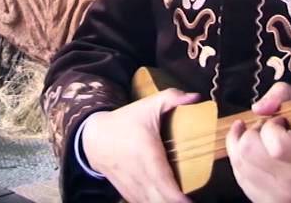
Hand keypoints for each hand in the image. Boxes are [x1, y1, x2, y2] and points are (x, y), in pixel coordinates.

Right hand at [82, 87, 200, 202]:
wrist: (94, 137)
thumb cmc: (125, 121)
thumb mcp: (148, 105)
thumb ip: (172, 98)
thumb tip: (196, 97)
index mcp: (147, 153)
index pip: (163, 181)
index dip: (177, 197)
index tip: (190, 201)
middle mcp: (139, 173)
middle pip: (159, 199)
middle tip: (190, 201)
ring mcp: (131, 185)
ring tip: (180, 202)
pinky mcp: (126, 192)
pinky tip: (163, 201)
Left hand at [225, 82, 290, 202]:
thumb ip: (284, 95)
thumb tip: (257, 108)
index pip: (275, 143)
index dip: (270, 126)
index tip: (280, 123)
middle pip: (248, 152)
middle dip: (252, 133)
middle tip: (266, 130)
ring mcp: (281, 198)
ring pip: (239, 164)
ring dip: (244, 146)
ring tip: (261, 141)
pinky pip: (241, 179)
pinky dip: (243, 163)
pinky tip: (256, 156)